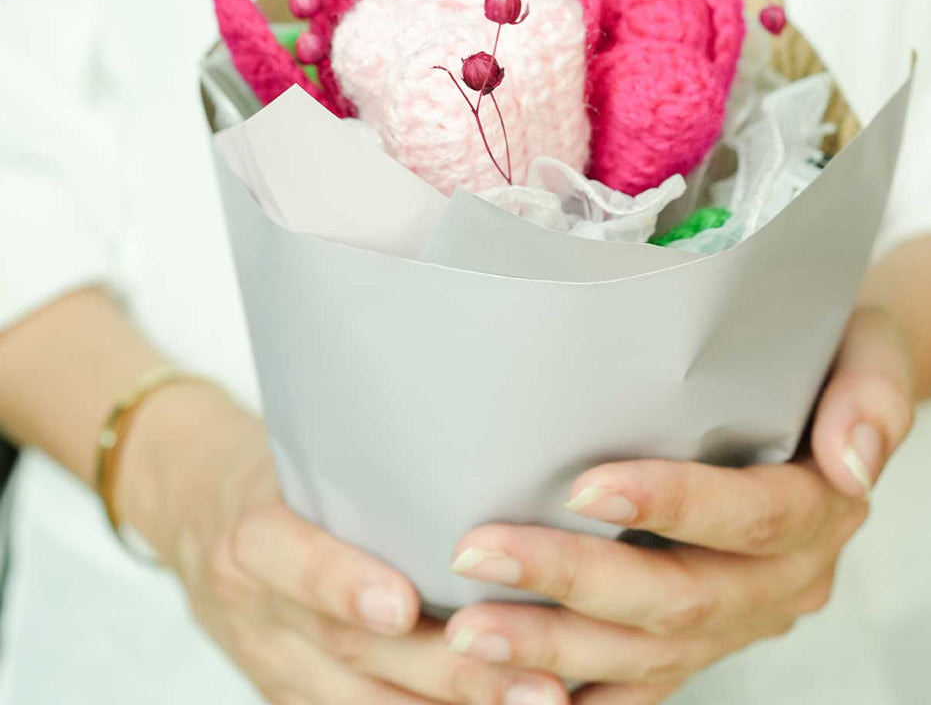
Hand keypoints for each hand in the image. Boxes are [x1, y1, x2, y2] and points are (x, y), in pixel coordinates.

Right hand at [118, 381, 567, 704]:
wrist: (191, 514)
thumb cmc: (271, 471)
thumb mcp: (295, 451)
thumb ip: (365, 469)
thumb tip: (478, 456)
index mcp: (255, 535)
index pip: (296, 561)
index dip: (345, 587)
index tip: (405, 604)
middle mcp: (256, 607)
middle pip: (351, 650)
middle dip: (448, 669)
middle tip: (536, 679)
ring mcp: (270, 662)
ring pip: (361, 702)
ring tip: (539, 702)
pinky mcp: (285, 695)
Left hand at [443, 305, 914, 703]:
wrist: (837, 399)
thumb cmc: (832, 358)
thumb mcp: (869, 353)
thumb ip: (872, 398)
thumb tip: (855, 462)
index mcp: (820, 511)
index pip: (749, 516)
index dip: (672, 504)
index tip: (583, 488)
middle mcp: (782, 581)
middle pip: (680, 598)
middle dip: (576, 583)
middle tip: (480, 554)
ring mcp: (738, 620)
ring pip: (647, 655)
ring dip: (555, 650)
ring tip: (468, 632)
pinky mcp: (701, 640)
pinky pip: (639, 685)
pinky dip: (577, 692)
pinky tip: (506, 690)